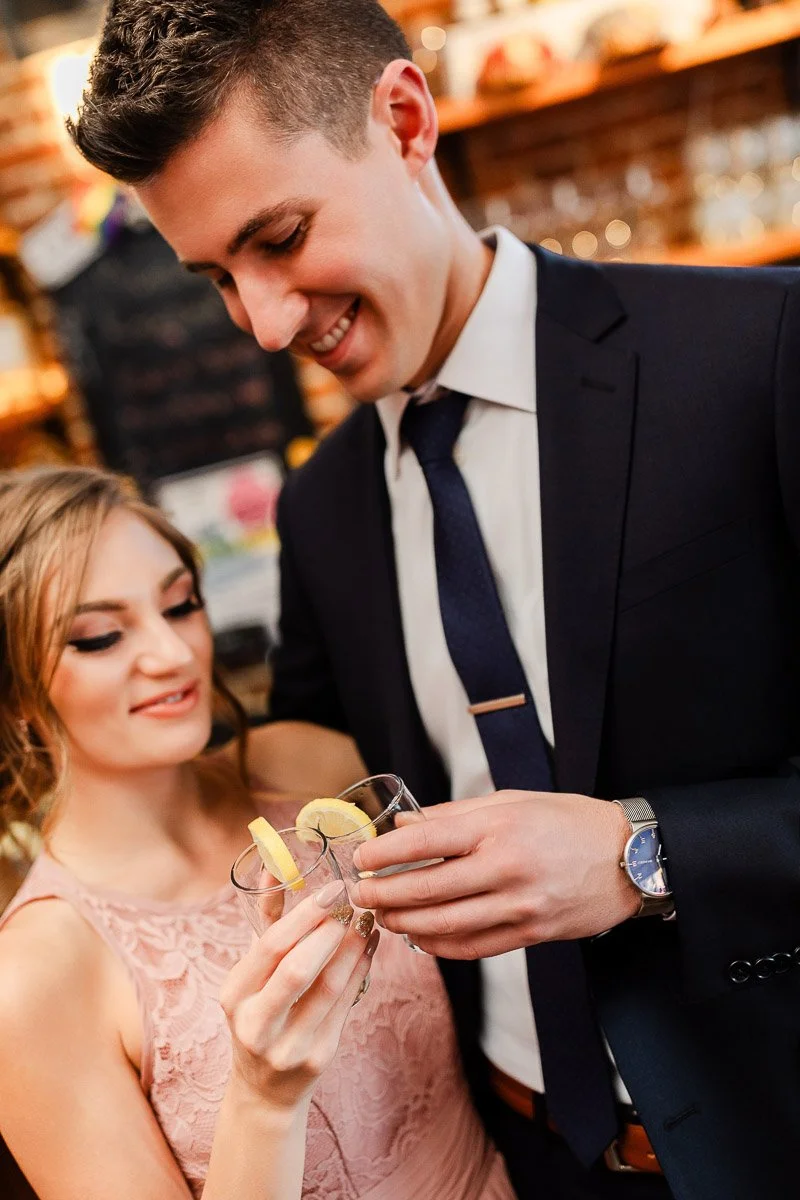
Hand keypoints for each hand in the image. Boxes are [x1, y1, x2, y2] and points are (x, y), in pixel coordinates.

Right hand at [220, 883, 378, 1109]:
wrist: (264, 1090)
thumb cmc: (259, 1013)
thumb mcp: (250, 975)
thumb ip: (265, 921)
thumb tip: (274, 866)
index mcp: (234, 996)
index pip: (270, 947)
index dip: (304, 915)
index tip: (332, 889)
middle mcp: (257, 1024)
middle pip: (298, 970)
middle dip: (330, 930)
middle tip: (352, 901)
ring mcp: (289, 1045)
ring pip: (330, 987)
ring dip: (354, 946)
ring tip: (367, 918)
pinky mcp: (319, 1057)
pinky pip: (346, 1004)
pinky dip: (362, 969)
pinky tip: (370, 945)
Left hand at [350, 790, 638, 958]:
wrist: (628, 857)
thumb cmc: (567, 820)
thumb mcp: (512, 801)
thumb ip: (455, 815)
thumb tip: (404, 825)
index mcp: (498, 826)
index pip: (426, 842)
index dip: (385, 854)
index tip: (361, 859)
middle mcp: (506, 866)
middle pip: (427, 889)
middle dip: (384, 895)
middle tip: (359, 895)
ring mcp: (520, 905)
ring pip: (445, 924)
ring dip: (405, 924)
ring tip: (382, 917)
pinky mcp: (531, 933)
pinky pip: (473, 947)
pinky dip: (440, 945)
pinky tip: (420, 937)